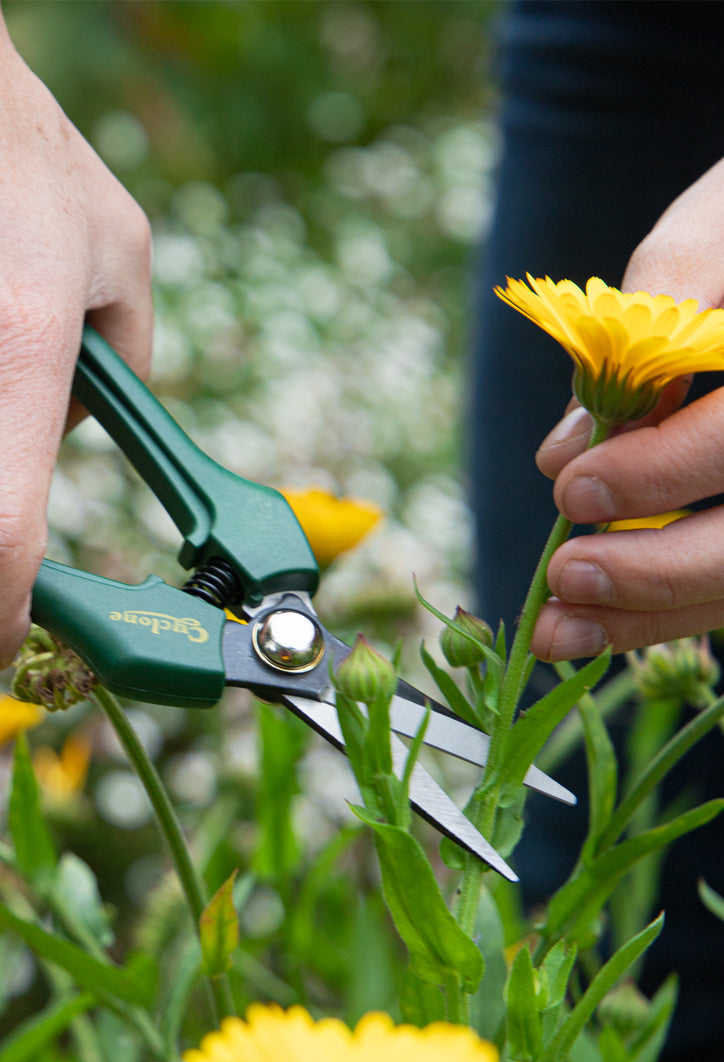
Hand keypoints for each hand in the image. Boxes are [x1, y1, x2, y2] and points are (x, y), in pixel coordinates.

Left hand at [530, 157, 723, 660]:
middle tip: (565, 574)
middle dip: (662, 570)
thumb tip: (569, 450)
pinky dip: (669, 612)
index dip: (666, 471)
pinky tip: (595, 625)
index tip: (574, 488)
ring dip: (653, 616)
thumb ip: (649, 321)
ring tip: (556, 631)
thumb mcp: (716, 228)